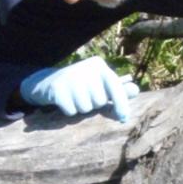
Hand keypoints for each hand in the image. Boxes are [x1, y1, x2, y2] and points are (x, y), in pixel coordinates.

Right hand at [20, 57, 140, 121]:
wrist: (47, 83)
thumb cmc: (80, 87)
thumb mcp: (99, 85)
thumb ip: (117, 89)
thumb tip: (136, 90)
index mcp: (99, 65)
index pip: (115, 87)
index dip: (121, 104)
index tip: (123, 118)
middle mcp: (86, 67)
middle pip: (100, 101)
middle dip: (93, 105)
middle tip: (83, 97)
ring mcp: (71, 77)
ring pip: (86, 108)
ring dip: (80, 109)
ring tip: (73, 99)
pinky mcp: (58, 88)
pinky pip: (72, 111)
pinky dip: (68, 111)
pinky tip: (64, 102)